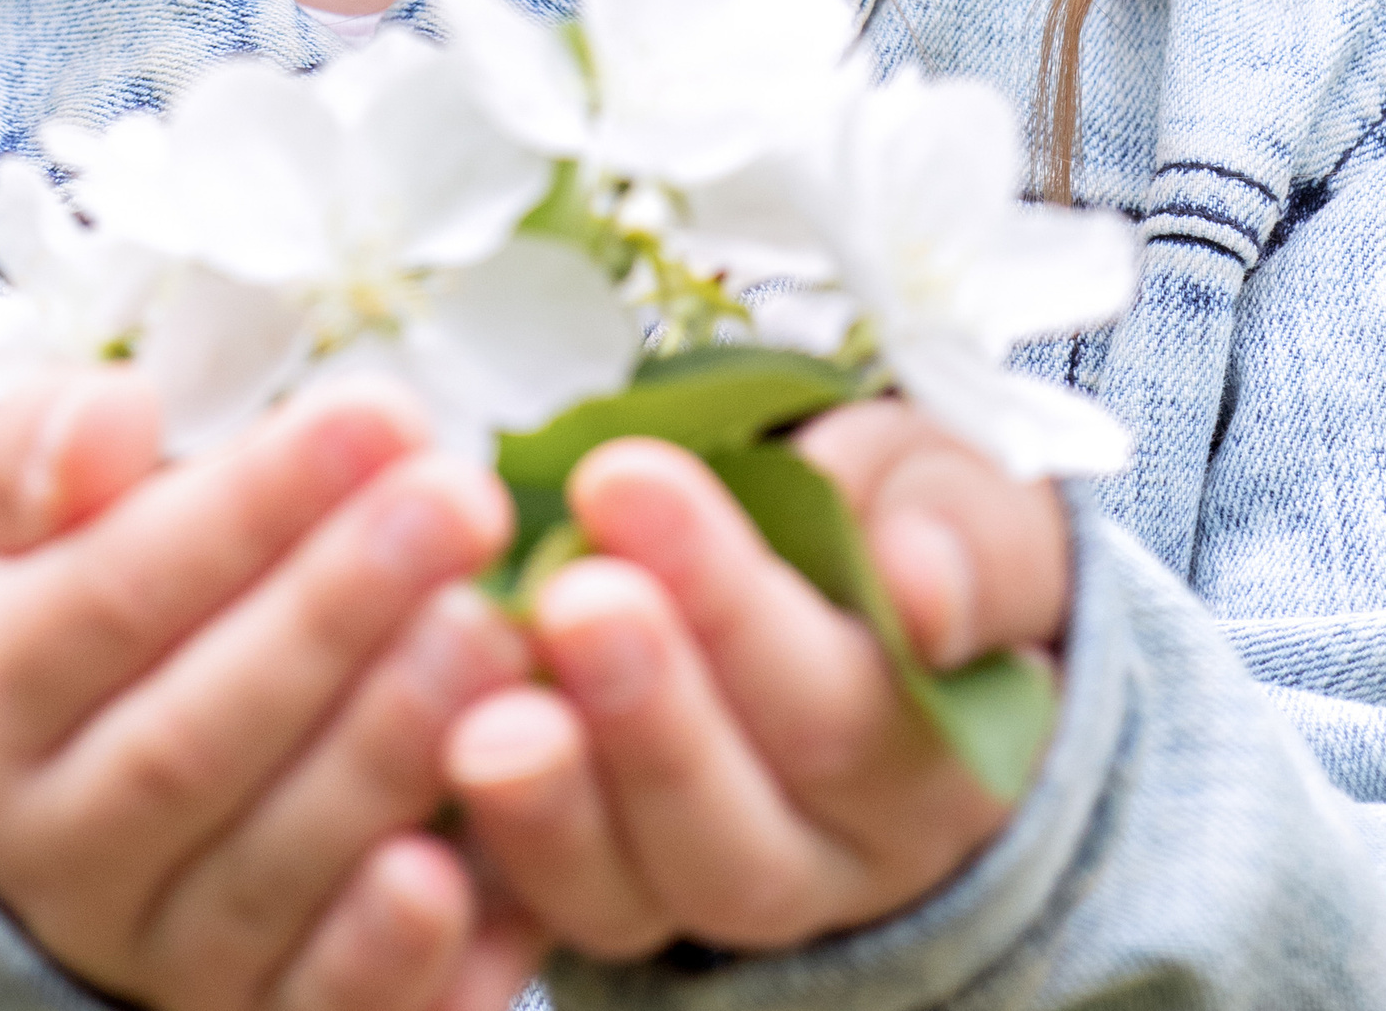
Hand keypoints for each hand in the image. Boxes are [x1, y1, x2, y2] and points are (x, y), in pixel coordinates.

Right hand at [0, 368, 543, 1010]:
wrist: (61, 819)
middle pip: (193, 736)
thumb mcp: (35, 521)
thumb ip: (54, 449)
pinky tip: (464, 866)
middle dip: (337, 612)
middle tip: (462, 502)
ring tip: (493, 636)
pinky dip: (388, 955)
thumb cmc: (84, 614)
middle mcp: (55, 845)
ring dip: (385, 754)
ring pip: (261, 873)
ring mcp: (150, 956)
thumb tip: (114, 414)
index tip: (381, 413)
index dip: (251, 508)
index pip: (113, 594)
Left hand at [441, 398, 1068, 957]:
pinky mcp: (613, 891)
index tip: (619, 479)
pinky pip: (550, 906)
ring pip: (640, 891)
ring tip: (484, 717)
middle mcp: (834, 857)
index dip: (728, 602)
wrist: (849, 581)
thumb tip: (922, 593)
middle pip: (739, 828)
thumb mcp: (951, 497)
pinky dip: (488, 840)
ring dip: (554, 805)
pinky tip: (429, 743)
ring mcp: (713, 887)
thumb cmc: (894, 520)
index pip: (842, 705)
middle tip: (563, 600)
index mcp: (939, 760)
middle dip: (643, 713)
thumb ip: (957, 538)